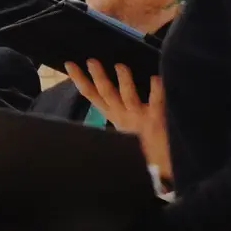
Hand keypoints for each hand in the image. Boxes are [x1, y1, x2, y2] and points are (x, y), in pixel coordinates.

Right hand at [68, 61, 170, 183]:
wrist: (160, 170)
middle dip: (97, 77)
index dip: (80, 80)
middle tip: (91, 61)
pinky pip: (155, 101)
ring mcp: (139, 118)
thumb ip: (122, 116)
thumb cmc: (145, 150)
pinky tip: (155, 78)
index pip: (92, 95)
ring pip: (126, 96)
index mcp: (114, 117)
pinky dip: (155, 89)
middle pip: (105, 93)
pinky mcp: (156, 119)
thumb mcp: (127, 133)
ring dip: (122, 81)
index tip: (71, 65)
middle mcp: (123, 116)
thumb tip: (113, 97)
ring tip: (119, 66)